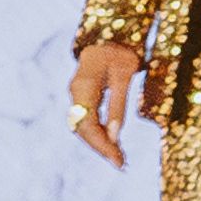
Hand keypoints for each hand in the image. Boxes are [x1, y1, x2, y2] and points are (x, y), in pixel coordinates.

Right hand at [65, 41, 145, 167]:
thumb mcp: (125, 75)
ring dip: (99, 143)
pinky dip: (98, 134)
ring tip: (118, 158)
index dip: (102, 144)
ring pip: (83, 127)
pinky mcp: (82, 97)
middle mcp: (76, 93)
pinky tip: (112, 144)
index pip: (88, 124)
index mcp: (84, 86)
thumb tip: (115, 135)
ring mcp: (76, 95)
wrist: (108, 36)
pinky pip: (86, 120)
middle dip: (101, 148)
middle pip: (83, 129)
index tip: (117, 160)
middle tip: (121, 164)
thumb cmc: (120, 51)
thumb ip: (118, 104)